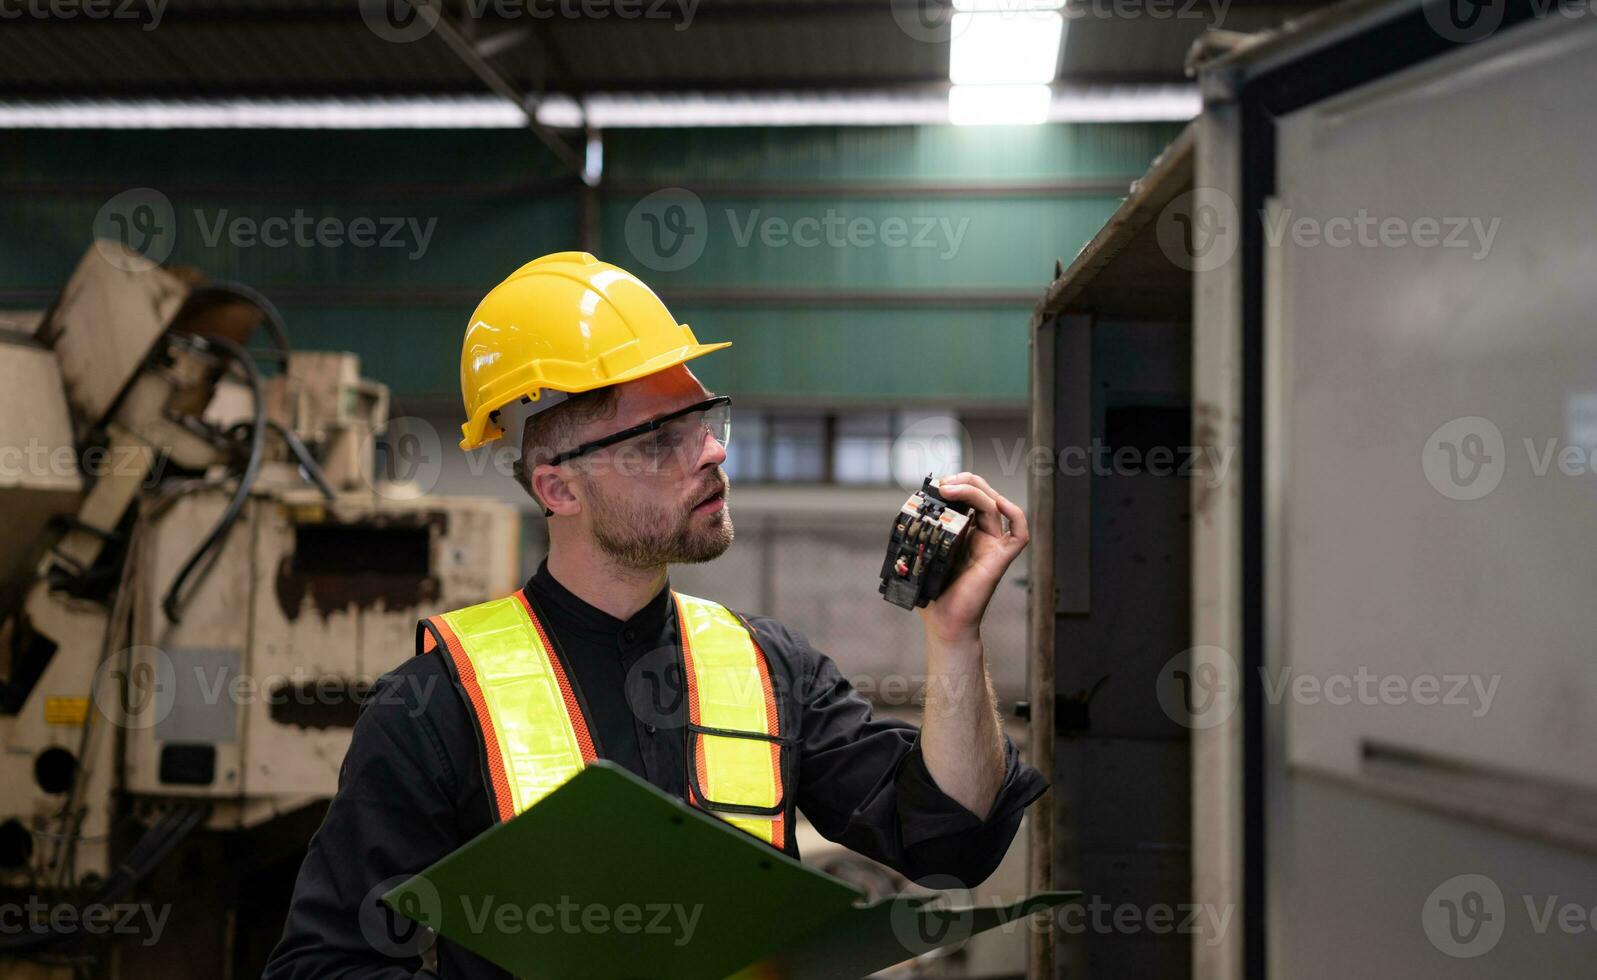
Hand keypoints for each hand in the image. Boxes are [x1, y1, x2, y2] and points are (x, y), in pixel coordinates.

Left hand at [914, 471, 1029, 646]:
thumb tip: (908, 511)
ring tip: (951, 488)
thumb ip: (918, 535)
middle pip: (984, 495)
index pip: (968, 498)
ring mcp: (992, 546)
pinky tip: (996, 503)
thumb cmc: (934, 597)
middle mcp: (981, 536)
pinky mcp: (1000, 558)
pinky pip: (1019, 533)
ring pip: (994, 505)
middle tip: (944, 482)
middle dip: (966, 481)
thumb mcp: (919, 558)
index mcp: (964, 534)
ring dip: (975, 490)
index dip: (956, 484)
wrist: (945, 624)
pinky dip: (1014, 513)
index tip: (936, 484)